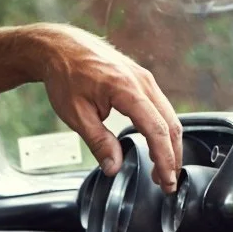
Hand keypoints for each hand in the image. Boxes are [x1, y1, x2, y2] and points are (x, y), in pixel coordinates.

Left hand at [33, 24, 181, 192]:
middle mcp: (143, 82)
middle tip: (167, 183)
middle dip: (172, 156)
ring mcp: (145, 79)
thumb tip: (114, 167)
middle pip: (170, 124)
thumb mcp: (76, 114)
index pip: (156, 129)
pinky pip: (160, 108)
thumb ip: (98, 142)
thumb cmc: (65, 77)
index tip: (165, 180)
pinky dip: (163, 129)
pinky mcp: (142, 80)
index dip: (164, 158)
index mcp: (127, 90)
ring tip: (162, 170)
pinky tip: (157, 146)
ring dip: (170, 144)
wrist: (60, 48)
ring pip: (169, 116)